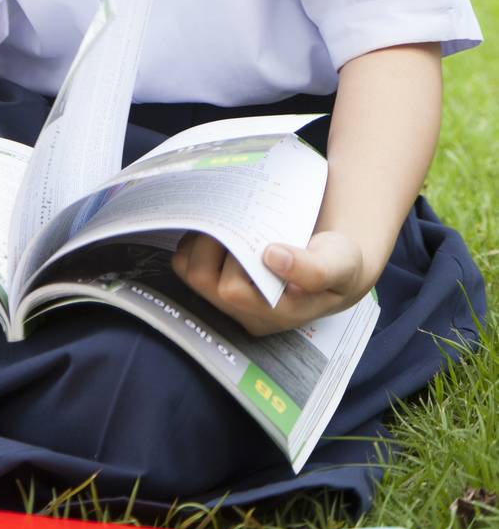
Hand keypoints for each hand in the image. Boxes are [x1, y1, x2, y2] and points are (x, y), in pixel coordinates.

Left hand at [170, 229, 372, 336]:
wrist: (334, 262)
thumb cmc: (338, 262)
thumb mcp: (339, 264)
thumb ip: (313, 268)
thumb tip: (272, 257)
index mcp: (277, 314)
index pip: (234, 291)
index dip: (230, 258)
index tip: (247, 229)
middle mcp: (249, 313)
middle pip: (205, 280)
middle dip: (211, 243)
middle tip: (230, 214)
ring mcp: (231, 302)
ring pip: (191, 273)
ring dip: (198, 242)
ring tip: (221, 217)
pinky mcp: (219, 285)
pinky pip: (188, 266)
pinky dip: (192, 243)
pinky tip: (213, 225)